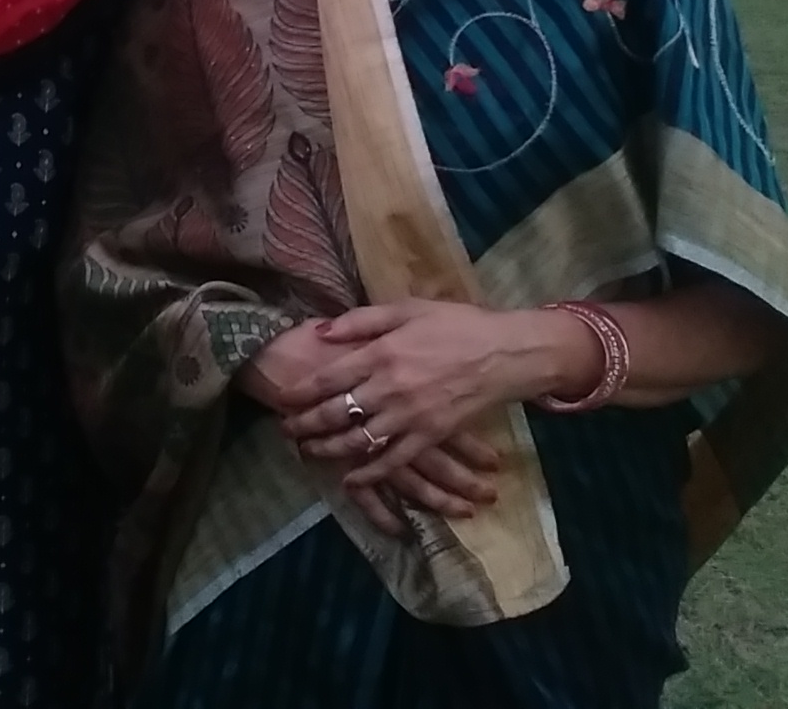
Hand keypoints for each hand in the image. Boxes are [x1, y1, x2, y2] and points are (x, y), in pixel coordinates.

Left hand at [236, 322, 503, 534]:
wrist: (505, 353)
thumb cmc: (456, 325)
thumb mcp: (407, 309)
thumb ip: (361, 320)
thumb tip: (320, 331)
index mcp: (382, 352)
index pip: (329, 377)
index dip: (301, 391)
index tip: (282, 397)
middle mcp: (390, 387)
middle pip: (336, 412)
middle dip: (306, 424)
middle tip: (285, 429)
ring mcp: (410, 415)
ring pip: (358, 439)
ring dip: (328, 449)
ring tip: (308, 452)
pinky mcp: (431, 435)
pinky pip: (394, 460)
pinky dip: (370, 473)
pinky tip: (351, 479)